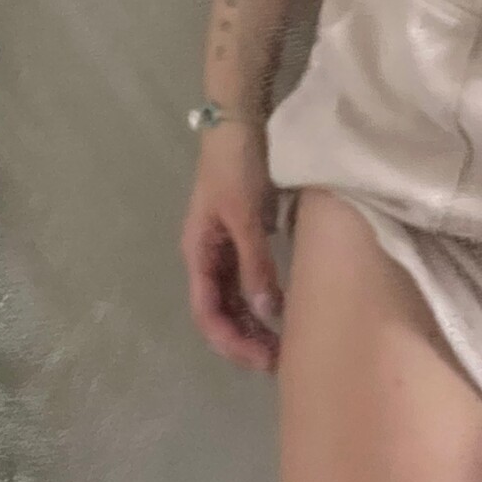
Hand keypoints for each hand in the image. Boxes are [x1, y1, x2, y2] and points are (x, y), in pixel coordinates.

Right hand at [181, 122, 284, 373]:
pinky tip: (283, 308)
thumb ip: (255, 264)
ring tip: (283, 343)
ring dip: (253, 321)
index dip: (232, 341)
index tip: (262, 360)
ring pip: (234, 296)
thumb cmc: (238, 166)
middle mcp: (207, 254)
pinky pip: (248, 276)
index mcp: (198, 252)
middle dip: (244, 339)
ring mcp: (224, 244)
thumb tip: (266, 313)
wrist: (239, 120)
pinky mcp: (244, 232)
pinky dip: (261, 296)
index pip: (208, 313)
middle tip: (279, 361)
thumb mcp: (247, 216)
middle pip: (220, 310)